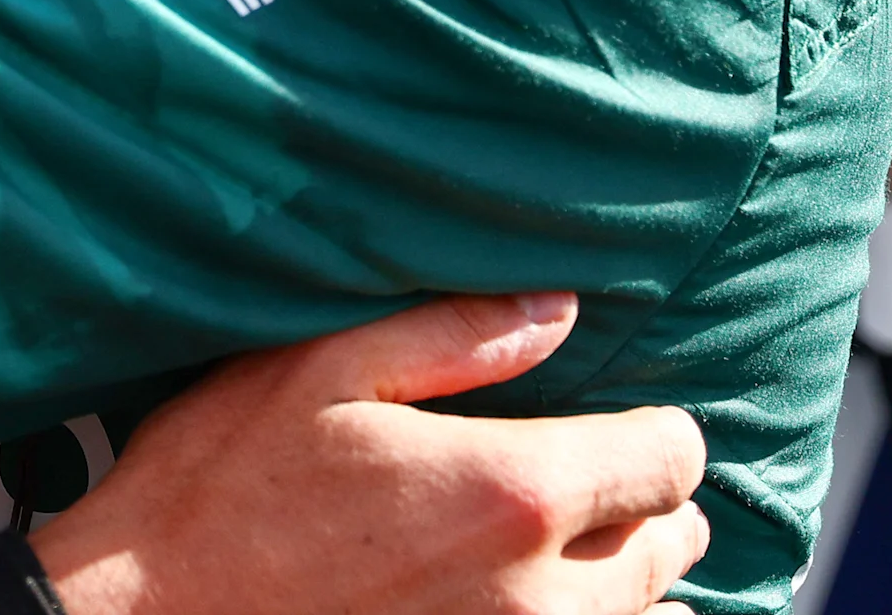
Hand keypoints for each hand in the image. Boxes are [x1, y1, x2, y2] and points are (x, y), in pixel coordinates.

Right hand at [33, 294, 708, 614]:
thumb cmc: (217, 492)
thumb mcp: (314, 373)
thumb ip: (452, 336)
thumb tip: (559, 306)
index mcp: (509, 490)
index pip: (670, 456)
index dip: (649, 426)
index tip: (608, 418)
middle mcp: (541, 594)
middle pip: (673, 539)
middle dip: (637, 500)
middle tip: (576, 478)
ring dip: (623, 578)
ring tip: (560, 549)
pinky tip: (529, 602)